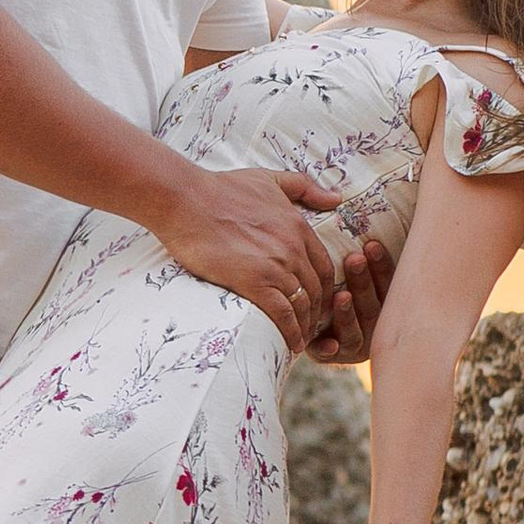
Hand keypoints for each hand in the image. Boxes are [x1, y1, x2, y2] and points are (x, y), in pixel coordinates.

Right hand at [149, 164, 341, 354]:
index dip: (326, 290)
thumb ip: (305, 187)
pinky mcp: (254, 282)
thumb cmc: (221, 188)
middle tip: (311, 327)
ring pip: (302, 304)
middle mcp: (293, 248)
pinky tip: (291, 344)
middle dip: (318, 312)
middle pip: (317, 289)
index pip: (325, 267)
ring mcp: (275, 266)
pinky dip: (291, 332)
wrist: (186, 200)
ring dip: (306, 326)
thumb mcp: (269, 179)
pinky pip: (282, 314)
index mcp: (298, 226)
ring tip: (301, 340)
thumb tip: (337, 198)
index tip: (318, 302)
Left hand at [308, 239, 393, 364]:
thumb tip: (345, 208)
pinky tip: (330, 343)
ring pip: (353, 329)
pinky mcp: (331, 355)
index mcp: (385, 302)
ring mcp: (354, 343)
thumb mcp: (353, 267)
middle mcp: (374, 325)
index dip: (381, 265)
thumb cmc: (339, 283)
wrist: (314, 326)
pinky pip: (330, 353)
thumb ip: (360, 249)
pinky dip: (330, 348)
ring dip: (348, 313)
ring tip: (341, 296)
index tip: (371, 244)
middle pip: (371, 305)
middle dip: (363, 282)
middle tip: (354, 260)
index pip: (387, 283)